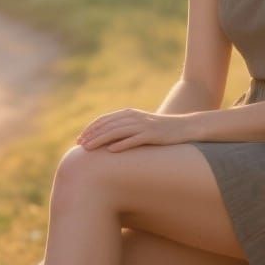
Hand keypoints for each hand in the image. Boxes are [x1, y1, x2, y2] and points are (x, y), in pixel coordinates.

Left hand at [75, 109, 193, 151]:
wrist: (184, 127)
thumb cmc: (160, 131)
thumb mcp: (141, 127)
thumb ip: (126, 130)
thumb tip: (108, 142)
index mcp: (129, 114)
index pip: (105, 120)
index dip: (91, 129)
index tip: (80, 139)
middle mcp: (134, 117)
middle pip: (108, 125)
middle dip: (92, 135)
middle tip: (80, 145)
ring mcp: (144, 125)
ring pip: (117, 132)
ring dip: (101, 140)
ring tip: (89, 148)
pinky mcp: (153, 134)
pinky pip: (135, 139)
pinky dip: (122, 144)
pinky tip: (112, 150)